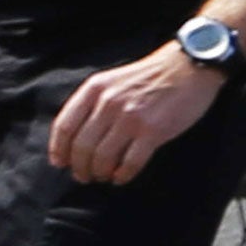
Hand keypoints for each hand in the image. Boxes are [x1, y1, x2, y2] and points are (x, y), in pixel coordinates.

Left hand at [47, 42, 225, 185]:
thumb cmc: (147, 76)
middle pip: (82, 146)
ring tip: (102, 177)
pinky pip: (130, 162)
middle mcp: (108, 103)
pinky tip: (121, 178)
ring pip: (103, 157)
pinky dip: (123, 175)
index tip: (59, 163)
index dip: (59, 149)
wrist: (186, 67)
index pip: (65, 126)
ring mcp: (130, 118)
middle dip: (79, 167)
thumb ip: (91, 103)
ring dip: (99, 173)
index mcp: (94, 89)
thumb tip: (74, 137)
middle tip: (83, 176)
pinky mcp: (153, 131)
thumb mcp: (111, 80)